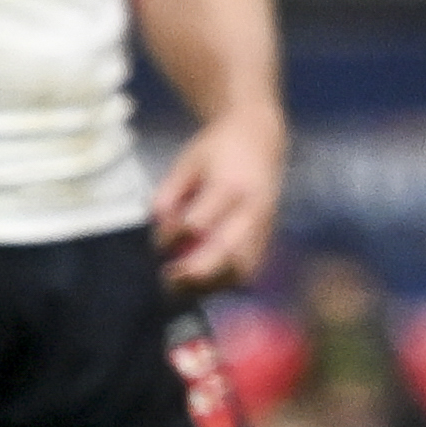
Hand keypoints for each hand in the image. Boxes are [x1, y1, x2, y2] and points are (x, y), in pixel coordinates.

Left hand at [151, 104, 287, 294]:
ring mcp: (264, 227)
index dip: (171, 238)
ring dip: (212, 284)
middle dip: (195, 272)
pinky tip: (205, 282)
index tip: (157, 242)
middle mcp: (252, 211)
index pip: (196, 224)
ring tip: (184, 287)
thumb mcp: (186, 162)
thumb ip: (168, 193)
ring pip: (243, 269)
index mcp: (229, 187)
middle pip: (227, 253)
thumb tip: (158, 228)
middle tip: (168, 279)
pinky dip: (226, 281)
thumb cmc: (218, 149)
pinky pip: (250, 269)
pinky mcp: (267, 237)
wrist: (260, 138)